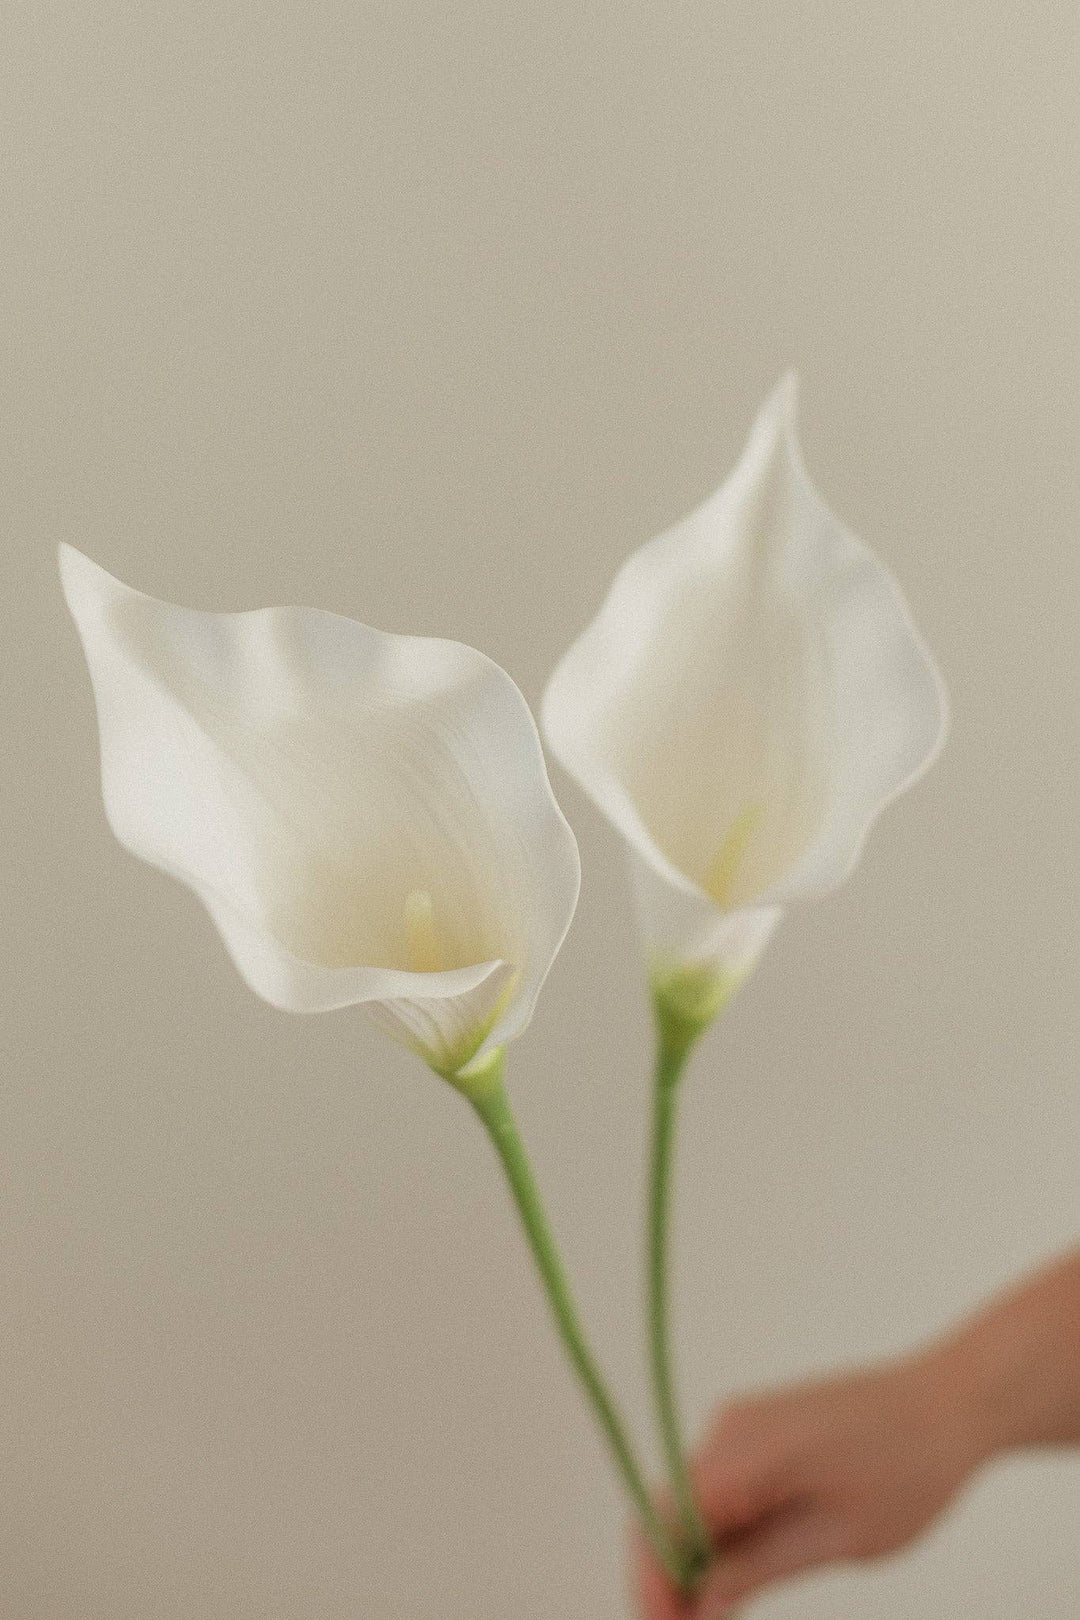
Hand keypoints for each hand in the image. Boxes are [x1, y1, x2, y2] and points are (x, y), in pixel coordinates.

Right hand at [633, 1351, 989, 1616]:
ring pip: (691, 1504)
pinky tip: (739, 1575)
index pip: (666, 1520)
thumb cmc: (909, 1470)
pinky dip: (720, 1536)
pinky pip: (720, 1490)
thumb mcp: (838, 1536)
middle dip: (668, 1578)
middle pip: (669, 1511)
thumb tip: (697, 1605)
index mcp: (745, 1448)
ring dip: (694, 1561)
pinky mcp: (758, 1433)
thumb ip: (759, 1568)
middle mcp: (729, 1429)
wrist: (950, 1403)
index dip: (654, 1581)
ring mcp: (741, 1426)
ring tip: (711, 1617)